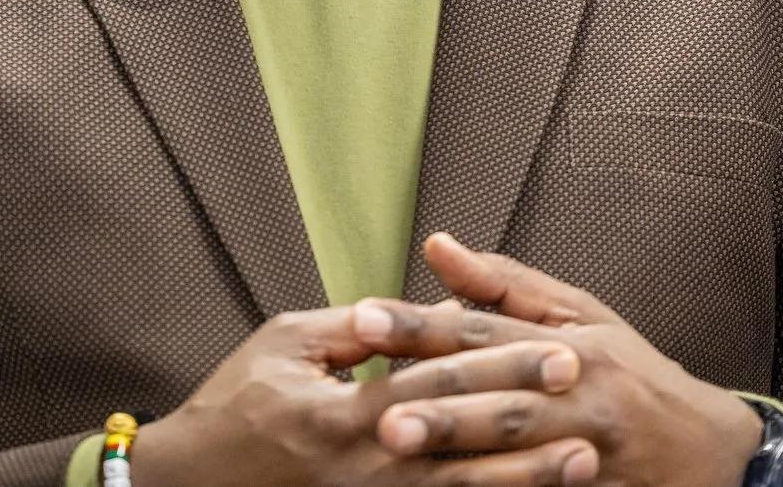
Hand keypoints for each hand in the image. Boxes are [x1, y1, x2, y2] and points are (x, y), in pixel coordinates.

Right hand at [131, 301, 597, 486]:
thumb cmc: (235, 404)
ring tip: (585, 460)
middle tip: (591, 396)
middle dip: (532, 417)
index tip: (560, 349)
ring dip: (528, 477)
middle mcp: (363, 467)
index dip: (505, 365)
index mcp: (343, 413)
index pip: (441, 381)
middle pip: (464, 440)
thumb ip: (361, 327)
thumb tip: (427, 312)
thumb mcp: (287, 342)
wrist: (190, 482)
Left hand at [354, 234, 765, 486]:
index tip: (364, 319)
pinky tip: (449, 486)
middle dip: (435, 397)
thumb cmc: (633, 375)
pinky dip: (498, 485)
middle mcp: (578, 390)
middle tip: (375, 403)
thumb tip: (437, 245)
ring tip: (397, 445)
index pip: (482, 327)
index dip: (421, 325)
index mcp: (569, 341)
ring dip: (457, 445)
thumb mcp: (580, 316)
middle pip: (497, 390)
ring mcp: (587, 447)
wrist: (711, 452)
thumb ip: (503, 284)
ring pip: (516, 445)